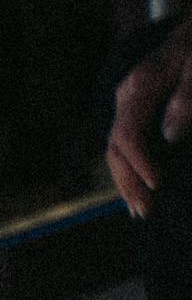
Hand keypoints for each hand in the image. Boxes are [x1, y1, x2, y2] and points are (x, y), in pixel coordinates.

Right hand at [111, 26, 191, 216]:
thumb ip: (186, 99)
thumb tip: (170, 136)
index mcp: (138, 87)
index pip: (128, 136)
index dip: (142, 165)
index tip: (159, 186)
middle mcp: (126, 97)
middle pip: (115, 149)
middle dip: (128, 183)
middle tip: (146, 212)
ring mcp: (128, 102)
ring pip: (115, 150)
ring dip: (125, 182)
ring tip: (139, 210)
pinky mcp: (137, 106)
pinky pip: (124, 144)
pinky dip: (129, 169)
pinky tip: (139, 188)